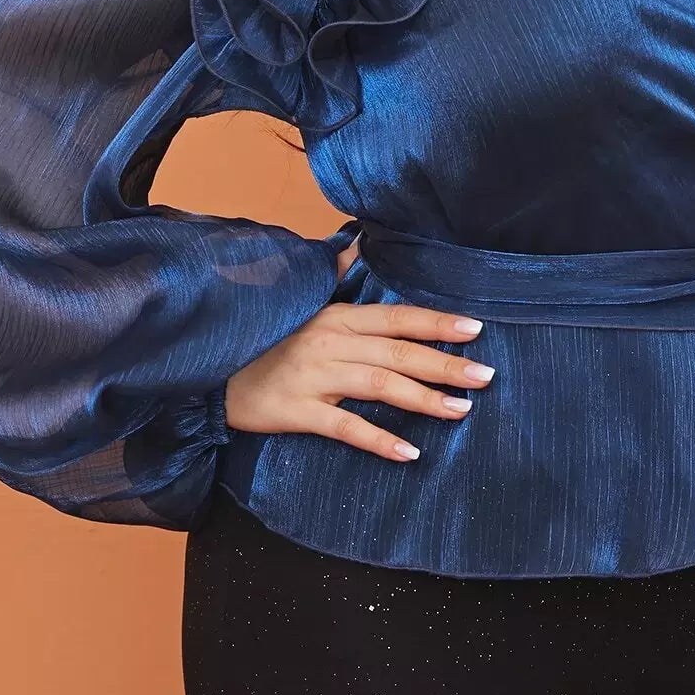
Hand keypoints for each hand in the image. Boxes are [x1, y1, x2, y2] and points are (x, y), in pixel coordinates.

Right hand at [223, 234, 493, 460]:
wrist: (209, 371)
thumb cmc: (261, 339)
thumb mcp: (298, 302)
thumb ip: (331, 273)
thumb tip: (357, 242)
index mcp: (336, 316)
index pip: (397, 318)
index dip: (437, 322)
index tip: (475, 328)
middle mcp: (331, 342)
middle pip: (399, 352)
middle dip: (446, 363)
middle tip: (486, 376)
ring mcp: (315, 377)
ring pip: (380, 386)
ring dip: (424, 399)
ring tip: (461, 411)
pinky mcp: (297, 411)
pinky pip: (345, 428)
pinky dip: (379, 440)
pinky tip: (409, 452)